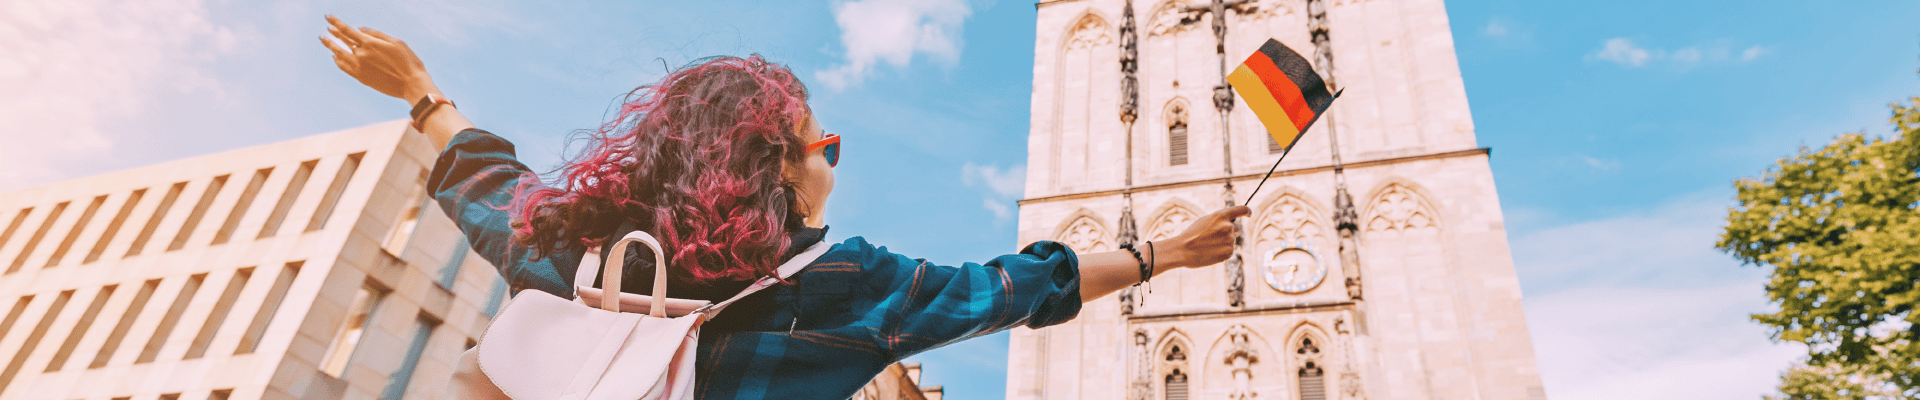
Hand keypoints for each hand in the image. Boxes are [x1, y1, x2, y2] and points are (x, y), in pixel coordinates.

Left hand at [320, 15, 435, 101]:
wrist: (411, 84)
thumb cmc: (408, 61)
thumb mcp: (396, 42)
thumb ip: (376, 34)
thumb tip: (359, 28)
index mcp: (370, 43)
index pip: (347, 30)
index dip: (336, 23)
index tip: (328, 17)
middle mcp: (361, 54)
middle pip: (341, 41)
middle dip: (333, 34)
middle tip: (326, 30)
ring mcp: (359, 67)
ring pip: (339, 55)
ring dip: (331, 46)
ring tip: (325, 41)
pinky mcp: (361, 77)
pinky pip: (344, 67)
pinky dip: (338, 61)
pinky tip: (335, 57)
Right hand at [1158, 205, 1250, 268]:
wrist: (1183, 250)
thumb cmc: (1191, 234)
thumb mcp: (1205, 221)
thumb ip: (1220, 220)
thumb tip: (1231, 224)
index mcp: (1221, 215)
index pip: (1242, 209)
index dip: (1247, 212)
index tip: (1249, 214)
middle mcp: (1228, 226)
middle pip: (1236, 229)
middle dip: (1228, 232)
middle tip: (1213, 237)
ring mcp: (1229, 240)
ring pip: (1232, 240)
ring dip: (1224, 242)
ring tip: (1209, 245)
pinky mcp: (1229, 252)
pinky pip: (1229, 250)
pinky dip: (1222, 251)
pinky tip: (1211, 252)